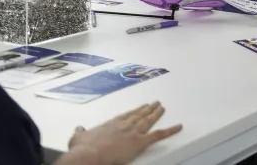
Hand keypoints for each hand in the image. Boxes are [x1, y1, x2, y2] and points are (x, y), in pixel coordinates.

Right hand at [67, 102, 181, 164]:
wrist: (89, 154)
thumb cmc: (83, 148)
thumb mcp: (78, 138)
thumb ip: (81, 132)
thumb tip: (79, 128)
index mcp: (112, 123)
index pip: (126, 115)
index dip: (135, 111)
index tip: (140, 107)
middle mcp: (124, 125)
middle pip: (139, 115)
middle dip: (148, 109)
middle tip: (155, 103)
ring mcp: (133, 132)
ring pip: (149, 120)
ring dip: (156, 114)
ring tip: (162, 108)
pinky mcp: (140, 142)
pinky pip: (159, 135)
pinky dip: (170, 130)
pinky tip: (179, 127)